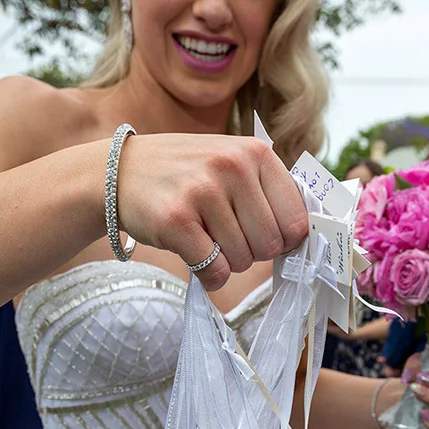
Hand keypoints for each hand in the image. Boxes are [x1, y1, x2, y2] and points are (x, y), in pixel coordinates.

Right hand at [116, 134, 309, 289]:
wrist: (120, 172)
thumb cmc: (186, 174)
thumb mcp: (232, 163)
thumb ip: (270, 192)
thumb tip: (307, 236)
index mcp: (256, 153)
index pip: (297, 220)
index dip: (283, 239)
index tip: (263, 236)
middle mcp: (232, 167)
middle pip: (271, 245)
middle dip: (252, 251)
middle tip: (225, 235)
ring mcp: (203, 192)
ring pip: (243, 260)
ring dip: (226, 261)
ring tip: (204, 236)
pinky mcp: (176, 220)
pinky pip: (215, 271)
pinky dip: (208, 275)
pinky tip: (193, 253)